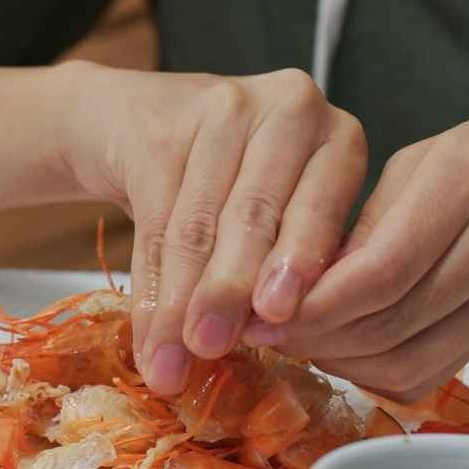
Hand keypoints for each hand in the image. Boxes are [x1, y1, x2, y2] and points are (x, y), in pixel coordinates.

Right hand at [58, 65, 367, 393]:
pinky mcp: (160, 126)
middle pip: (256, 215)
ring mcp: (221, 107)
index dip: (296, 269)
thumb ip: (287, 269)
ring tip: (169, 362)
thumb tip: (280, 355)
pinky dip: (149, 288)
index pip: (318, 213)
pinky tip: (145, 334)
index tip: (275, 322)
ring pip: (201, 224)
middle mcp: (289, 108)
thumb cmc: (225, 184)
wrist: (131, 122)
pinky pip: (154, 219)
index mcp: (337, 139)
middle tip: (211, 347)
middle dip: (230, 290)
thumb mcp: (274, 220)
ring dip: (181, 301)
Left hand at [245, 110, 468, 397]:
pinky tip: (344, 352)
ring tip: (293, 342)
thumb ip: (367, 218)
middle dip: (311, 337)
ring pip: (406, 359)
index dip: (311, 304)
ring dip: (338, 361)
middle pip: (387, 322)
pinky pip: (430, 372)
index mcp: (467, 180)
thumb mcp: (432, 157)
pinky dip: (375, 374)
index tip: (259, 310)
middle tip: (258, 332)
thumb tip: (293, 280)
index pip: (378, 269)